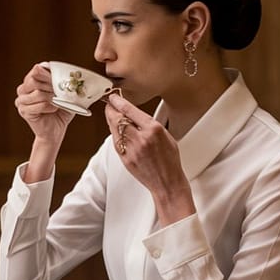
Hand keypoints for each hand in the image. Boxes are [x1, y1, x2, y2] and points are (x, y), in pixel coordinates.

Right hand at [14, 63, 73, 144]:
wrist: (55, 130)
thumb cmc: (60, 111)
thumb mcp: (64, 94)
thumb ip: (62, 83)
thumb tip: (67, 75)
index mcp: (31, 81)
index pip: (37, 70)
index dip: (49, 73)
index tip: (59, 78)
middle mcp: (23, 89)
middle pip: (34, 80)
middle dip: (50, 85)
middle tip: (60, 92)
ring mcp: (21, 100)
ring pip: (37, 93)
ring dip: (51, 97)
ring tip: (58, 101)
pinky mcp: (23, 111)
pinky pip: (39, 105)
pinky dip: (50, 107)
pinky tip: (54, 108)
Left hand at [104, 94, 194, 224]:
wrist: (167, 182)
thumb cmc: (170, 160)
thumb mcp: (167, 136)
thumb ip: (151, 124)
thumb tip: (136, 114)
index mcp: (154, 130)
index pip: (130, 111)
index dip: (119, 102)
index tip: (114, 97)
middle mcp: (141, 139)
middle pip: (118, 119)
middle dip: (111, 109)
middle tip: (109, 104)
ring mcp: (131, 149)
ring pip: (114, 129)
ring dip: (111, 120)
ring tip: (111, 115)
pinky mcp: (125, 158)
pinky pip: (116, 141)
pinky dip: (114, 133)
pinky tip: (116, 130)